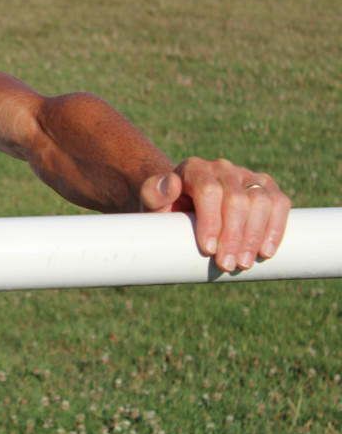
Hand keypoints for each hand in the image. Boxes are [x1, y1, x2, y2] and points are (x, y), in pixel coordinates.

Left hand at [140, 157, 290, 272]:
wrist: (183, 205)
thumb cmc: (167, 207)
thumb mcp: (153, 202)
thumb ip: (153, 192)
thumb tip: (170, 183)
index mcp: (194, 168)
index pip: (209, 191)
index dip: (211, 221)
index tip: (208, 250)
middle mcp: (222, 168)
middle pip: (236, 199)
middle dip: (234, 236)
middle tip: (228, 265)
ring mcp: (246, 175)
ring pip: (261, 201)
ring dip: (255, 236)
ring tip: (244, 263)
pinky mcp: (265, 186)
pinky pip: (279, 204)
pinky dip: (276, 228)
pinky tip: (266, 251)